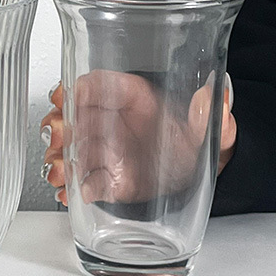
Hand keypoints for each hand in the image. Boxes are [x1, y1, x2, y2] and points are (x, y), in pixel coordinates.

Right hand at [41, 73, 236, 205]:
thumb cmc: (193, 143)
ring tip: (62, 172)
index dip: (76, 89)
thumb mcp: (206, 128)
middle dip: (59, 126)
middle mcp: (110, 119)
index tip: (66, 98)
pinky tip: (68, 192)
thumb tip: (217, 97)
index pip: (96, 83)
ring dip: (59, 158)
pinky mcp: (100, 176)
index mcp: (131, 97)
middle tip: (60, 139)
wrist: (195, 176)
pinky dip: (68, 187)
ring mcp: (101, 148)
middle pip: (72, 114)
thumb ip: (209, 115)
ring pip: (68, 147)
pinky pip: (77, 179)